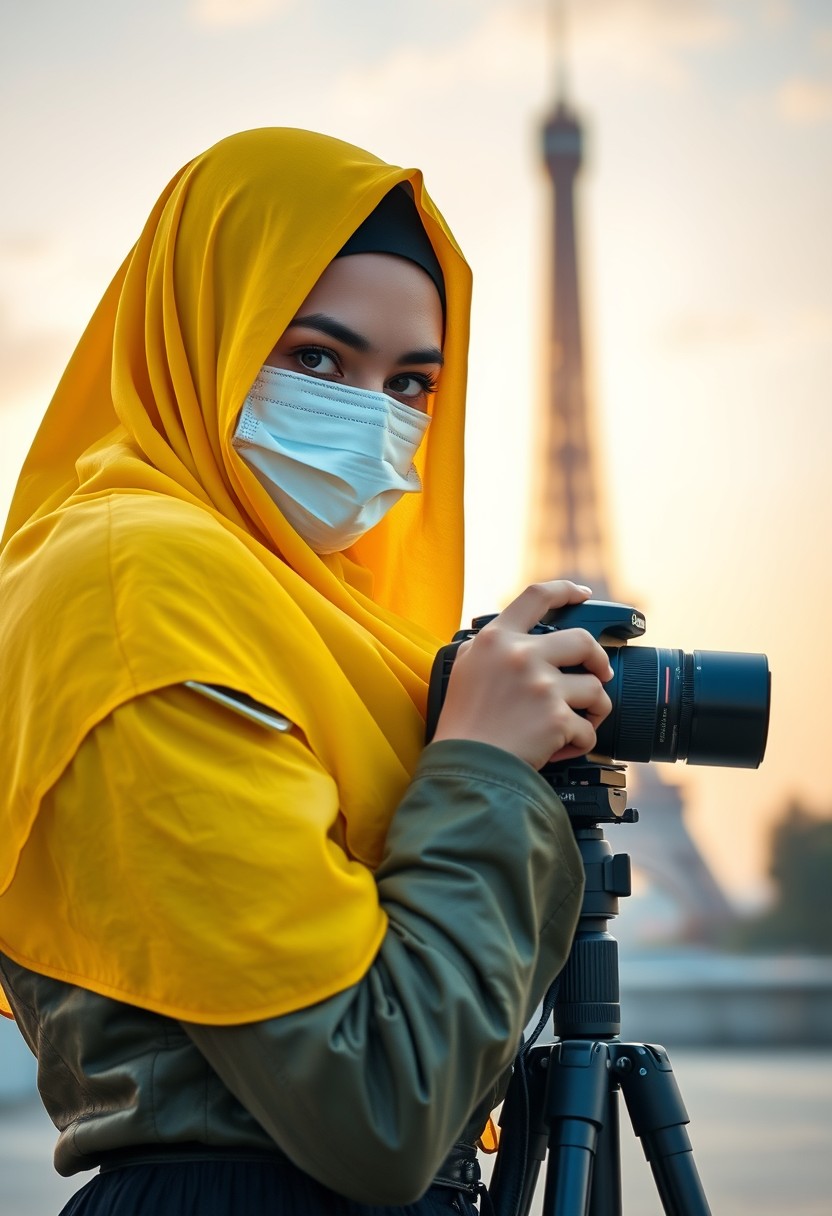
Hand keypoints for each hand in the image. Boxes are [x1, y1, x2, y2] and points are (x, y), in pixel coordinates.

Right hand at [431, 581, 612, 769]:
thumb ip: (487, 647)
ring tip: (578, 723)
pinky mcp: (557, 719)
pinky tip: (562, 749)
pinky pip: (588, 729)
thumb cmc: (463, 725)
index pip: (537, 596)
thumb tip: (508, 637)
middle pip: (583, 641)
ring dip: (594, 709)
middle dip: (598, 659)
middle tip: (599, 674)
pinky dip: (580, 743)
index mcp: (496, 639)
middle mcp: (521, 656)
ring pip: (595, 688)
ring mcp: (541, 686)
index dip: (566, 590)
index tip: (582, 595)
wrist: (466, 768)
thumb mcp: (464, 669)